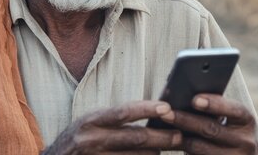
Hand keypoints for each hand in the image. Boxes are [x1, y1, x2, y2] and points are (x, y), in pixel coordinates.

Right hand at [42, 100, 181, 154]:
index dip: (147, 109)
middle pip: (135, 138)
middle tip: (179, 136)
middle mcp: (91, 140)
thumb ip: (116, 121)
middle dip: (161, 137)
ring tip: (168, 149)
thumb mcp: (90, 124)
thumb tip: (154, 113)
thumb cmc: (77, 141)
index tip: (167, 108)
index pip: (123, 112)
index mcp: (91, 121)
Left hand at [161, 94, 257, 154]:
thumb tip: (186, 98)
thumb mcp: (232, 121)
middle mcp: (245, 141)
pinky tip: (169, 145)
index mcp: (247, 121)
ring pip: (200, 148)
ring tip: (161, 130)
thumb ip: (216, 110)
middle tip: (166, 113)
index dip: (214, 104)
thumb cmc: (231, 134)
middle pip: (211, 129)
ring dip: (178, 138)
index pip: (233, 109)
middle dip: (186, 120)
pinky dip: (182, 152)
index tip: (194, 99)